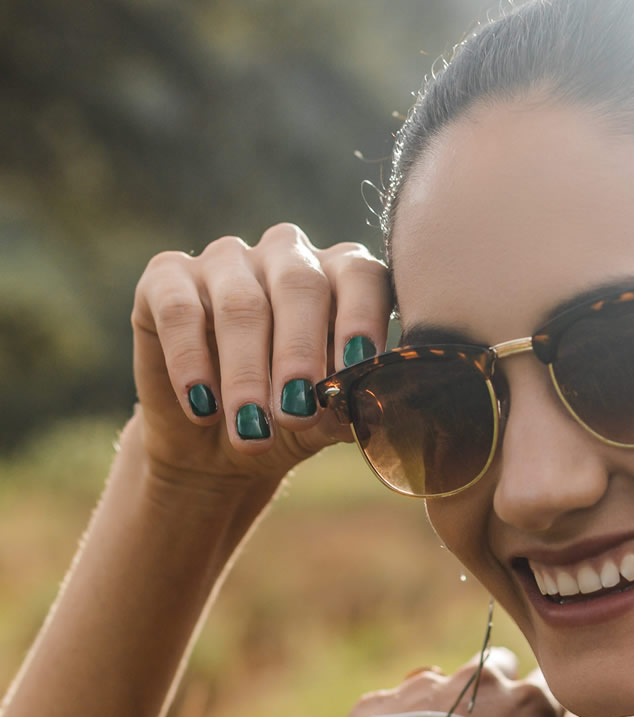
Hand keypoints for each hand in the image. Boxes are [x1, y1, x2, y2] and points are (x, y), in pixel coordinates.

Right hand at [129, 223, 390, 489]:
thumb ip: (347, 409)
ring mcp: (227, 260)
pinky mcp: (166, 278)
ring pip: (240, 302)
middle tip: (297, 412)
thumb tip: (370, 410)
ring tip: (251, 430)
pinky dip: (190, 362)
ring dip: (246, 373)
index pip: (361, 278)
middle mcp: (288, 256)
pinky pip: (178, 310)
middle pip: (300, 285)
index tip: (357, 368)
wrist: (215, 447)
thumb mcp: (324, 422)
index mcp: (342, 278)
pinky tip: (202, 408)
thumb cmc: (288, 421)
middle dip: (299, 354)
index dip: (361, 320)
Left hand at [337, 649, 563, 716]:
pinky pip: (387, 709)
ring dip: (438, 708)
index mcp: (528, 705)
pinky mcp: (379, 701)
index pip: (546, 689)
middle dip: (492, 690)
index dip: (540, 711)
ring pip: (437, 682)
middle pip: (496, 666)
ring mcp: (426, 685)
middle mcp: (481, 682)